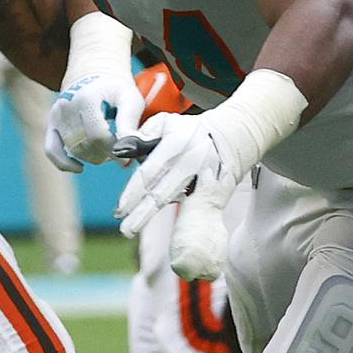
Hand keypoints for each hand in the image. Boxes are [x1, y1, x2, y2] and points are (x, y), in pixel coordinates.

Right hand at [44, 63, 146, 172]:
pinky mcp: (51, 123)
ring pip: (73, 150)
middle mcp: (67, 105)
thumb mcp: (130, 99)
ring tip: (107, 151)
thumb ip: (130, 124)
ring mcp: (56, 115)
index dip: (114, 150)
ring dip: (92, 157)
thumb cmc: (115, 90)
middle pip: (86, 144)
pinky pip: (51, 150)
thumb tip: (130, 152)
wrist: (94, 74)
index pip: (98, 135)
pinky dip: (64, 163)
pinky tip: (80, 167)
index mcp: (87, 98)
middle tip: (119, 152)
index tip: (127, 156)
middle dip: (106, 154)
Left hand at [115, 110, 247, 278]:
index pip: (150, 172)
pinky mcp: (213, 190)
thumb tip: (120, 151)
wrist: (232, 136)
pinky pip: (189, 205)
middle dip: (141, 213)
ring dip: (151, 216)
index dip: (133, 192)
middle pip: (161, 192)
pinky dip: (172, 215)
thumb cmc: (190, 131)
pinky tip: (156, 225)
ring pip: (173, 200)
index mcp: (176, 144)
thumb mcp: (165, 122)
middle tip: (125, 230)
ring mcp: (204, 178)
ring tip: (132, 230)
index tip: (120, 209)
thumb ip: (142, 134)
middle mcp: (190, 162)